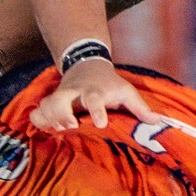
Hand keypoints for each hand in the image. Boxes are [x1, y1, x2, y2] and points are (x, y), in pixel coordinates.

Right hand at [31, 57, 156, 132]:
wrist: (86, 64)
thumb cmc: (109, 83)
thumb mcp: (126, 91)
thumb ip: (140, 107)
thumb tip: (157, 121)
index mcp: (94, 90)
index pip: (94, 98)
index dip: (96, 111)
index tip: (101, 124)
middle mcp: (74, 92)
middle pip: (59, 99)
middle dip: (61, 114)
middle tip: (70, 127)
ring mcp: (60, 96)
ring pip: (45, 104)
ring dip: (49, 119)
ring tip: (59, 131)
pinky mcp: (51, 102)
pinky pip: (37, 111)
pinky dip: (39, 121)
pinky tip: (47, 131)